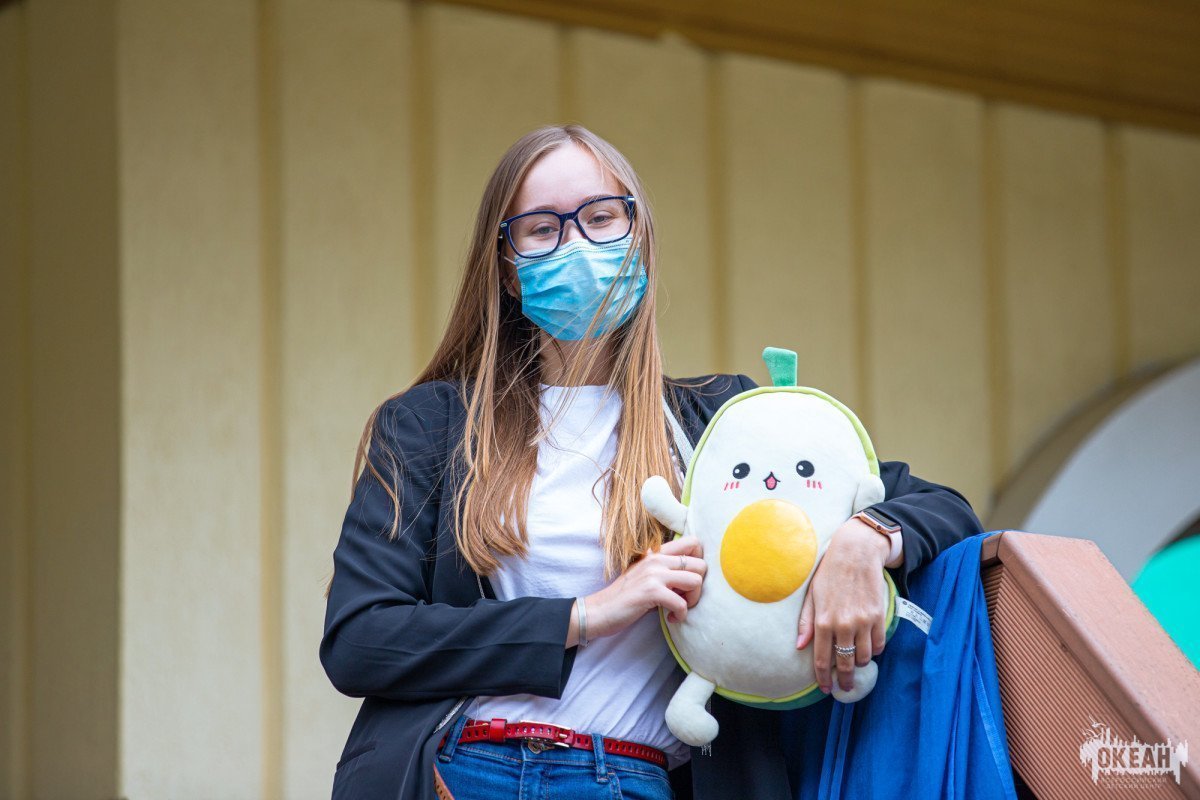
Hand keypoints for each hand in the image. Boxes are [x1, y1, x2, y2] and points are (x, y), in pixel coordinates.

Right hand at [568, 537, 705, 646]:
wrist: (600, 610)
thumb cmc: (625, 596)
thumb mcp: (645, 575)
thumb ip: (666, 570)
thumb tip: (694, 577)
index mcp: (657, 553)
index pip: (693, 541)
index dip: (700, 561)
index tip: (689, 579)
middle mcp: (657, 559)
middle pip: (701, 564)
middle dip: (699, 586)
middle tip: (684, 598)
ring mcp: (654, 574)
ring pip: (696, 581)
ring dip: (692, 600)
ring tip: (678, 608)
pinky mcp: (651, 592)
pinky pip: (682, 603)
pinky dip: (681, 615)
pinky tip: (670, 618)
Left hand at [795, 519, 888, 692]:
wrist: (856, 553)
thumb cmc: (829, 574)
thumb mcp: (812, 595)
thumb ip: (806, 623)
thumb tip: (800, 646)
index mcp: (823, 621)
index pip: (822, 659)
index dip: (823, 677)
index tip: (825, 688)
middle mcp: (843, 625)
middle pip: (845, 664)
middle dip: (844, 680)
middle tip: (844, 687)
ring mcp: (863, 622)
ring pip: (864, 657)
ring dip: (858, 664)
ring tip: (854, 663)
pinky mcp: (878, 616)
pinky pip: (879, 644)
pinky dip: (874, 650)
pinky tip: (868, 648)